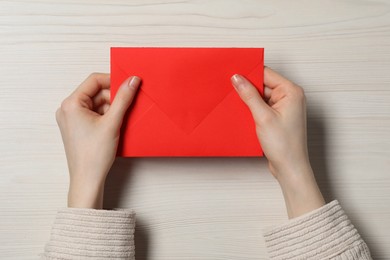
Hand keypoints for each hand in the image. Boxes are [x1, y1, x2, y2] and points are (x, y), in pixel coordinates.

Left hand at [56, 73, 140, 208]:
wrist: (88, 179)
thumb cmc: (94, 155)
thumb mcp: (112, 122)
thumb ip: (123, 98)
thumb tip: (132, 81)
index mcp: (71, 104)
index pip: (94, 80)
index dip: (113, 80)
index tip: (129, 84)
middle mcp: (68, 109)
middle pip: (96, 93)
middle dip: (114, 98)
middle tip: (128, 106)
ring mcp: (72, 119)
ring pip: (97, 104)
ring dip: (112, 108)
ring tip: (120, 121)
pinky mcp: (78, 127)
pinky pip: (95, 114)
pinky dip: (107, 116)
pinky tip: (115, 125)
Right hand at [231, 67, 324, 217]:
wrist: (290, 168)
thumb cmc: (284, 145)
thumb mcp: (263, 117)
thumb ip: (249, 95)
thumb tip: (238, 78)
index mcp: (291, 92)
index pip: (267, 74)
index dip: (250, 73)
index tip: (234, 74)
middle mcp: (290, 97)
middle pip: (263, 84)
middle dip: (248, 88)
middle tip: (231, 89)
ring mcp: (284, 108)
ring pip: (261, 96)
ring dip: (249, 100)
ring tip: (236, 103)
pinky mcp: (278, 117)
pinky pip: (262, 106)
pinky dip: (252, 108)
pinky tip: (243, 113)